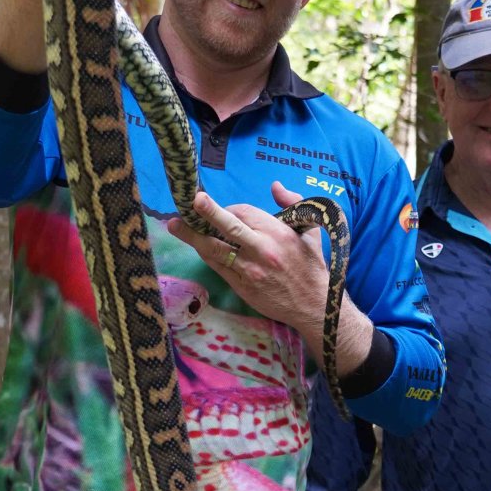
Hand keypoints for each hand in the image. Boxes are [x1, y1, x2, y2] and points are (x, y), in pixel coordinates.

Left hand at [170, 184, 335, 346]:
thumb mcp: (311, 229)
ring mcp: (249, 270)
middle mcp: (261, 249)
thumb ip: (293, 203)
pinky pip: (218, 266)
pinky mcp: (242, 286)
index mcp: (277, 232)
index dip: (229, 207)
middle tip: (190, 201)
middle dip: (207, 212)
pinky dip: (206, 254)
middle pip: (228, 226)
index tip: (224, 209)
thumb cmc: (313, 265)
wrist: (315, 304)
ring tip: (175, 225)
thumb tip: (274, 185)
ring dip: (193, 236)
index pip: (244, 212)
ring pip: (215, 248)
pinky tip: (195, 245)